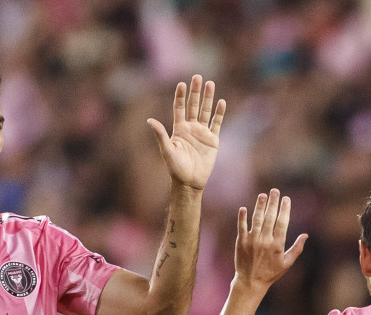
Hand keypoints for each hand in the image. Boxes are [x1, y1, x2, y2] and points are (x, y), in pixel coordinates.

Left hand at [147, 75, 224, 190]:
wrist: (190, 182)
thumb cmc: (176, 168)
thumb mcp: (167, 150)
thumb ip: (160, 134)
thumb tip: (149, 120)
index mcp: (179, 129)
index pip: (179, 108)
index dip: (180, 96)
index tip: (182, 84)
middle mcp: (191, 128)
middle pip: (193, 105)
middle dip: (196, 92)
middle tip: (198, 77)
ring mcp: (202, 133)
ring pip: (205, 111)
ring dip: (208, 98)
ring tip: (210, 84)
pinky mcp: (213, 140)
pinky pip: (217, 123)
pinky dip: (219, 113)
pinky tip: (221, 102)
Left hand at [234, 188, 306, 289]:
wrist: (251, 282)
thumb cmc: (271, 273)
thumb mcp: (287, 263)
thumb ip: (297, 248)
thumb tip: (306, 235)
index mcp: (277, 245)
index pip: (282, 223)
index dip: (284, 209)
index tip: (286, 199)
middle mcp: (265, 241)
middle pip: (270, 217)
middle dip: (273, 203)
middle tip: (275, 191)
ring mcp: (252, 240)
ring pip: (256, 219)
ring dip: (260, 206)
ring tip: (263, 195)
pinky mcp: (241, 242)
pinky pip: (241, 227)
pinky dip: (242, 217)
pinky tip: (244, 208)